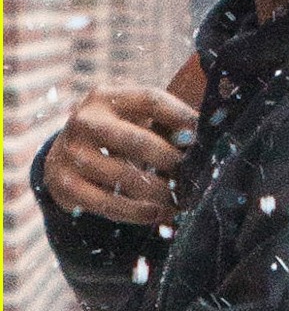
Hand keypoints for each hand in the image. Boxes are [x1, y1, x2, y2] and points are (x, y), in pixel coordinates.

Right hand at [43, 84, 198, 225]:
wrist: (62, 158)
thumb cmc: (113, 135)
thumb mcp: (130, 118)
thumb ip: (161, 122)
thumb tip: (201, 136)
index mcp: (105, 97)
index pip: (150, 99)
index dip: (181, 116)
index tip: (204, 133)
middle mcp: (85, 121)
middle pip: (138, 141)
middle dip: (170, 160)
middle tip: (192, 174)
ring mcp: (72, 153)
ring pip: (126, 177)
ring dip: (160, 193)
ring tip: (182, 200)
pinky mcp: (65, 185)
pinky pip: (109, 204)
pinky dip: (138, 212)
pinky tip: (158, 213)